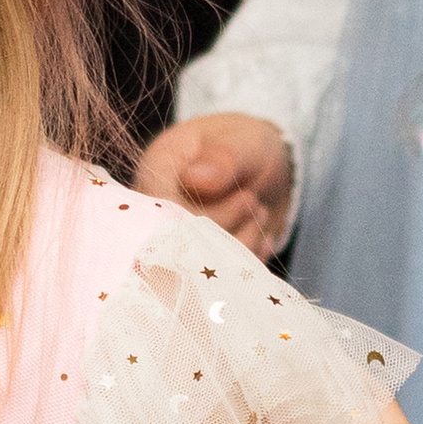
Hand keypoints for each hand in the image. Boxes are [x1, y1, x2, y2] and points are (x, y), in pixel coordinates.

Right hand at [131, 111, 293, 258]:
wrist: (267, 171)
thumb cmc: (246, 147)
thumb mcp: (245, 141)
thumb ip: (224, 157)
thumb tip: (197, 179)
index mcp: (157, 170)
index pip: (158, 208)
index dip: (198, 215)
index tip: (245, 197)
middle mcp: (155, 208)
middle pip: (176, 243)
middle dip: (227, 226)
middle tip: (253, 200)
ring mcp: (173, 239)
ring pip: (200, 266)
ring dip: (242, 243)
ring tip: (258, 211)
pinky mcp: (197, 265)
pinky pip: (219, 282)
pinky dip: (248, 262)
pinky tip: (258, 235)